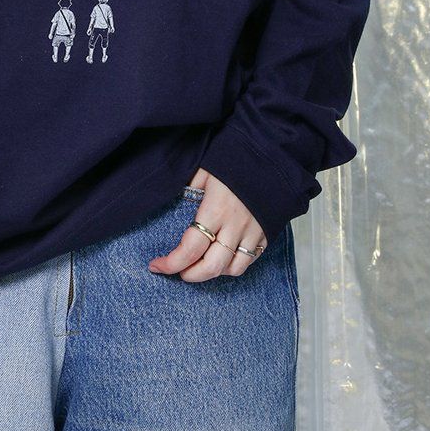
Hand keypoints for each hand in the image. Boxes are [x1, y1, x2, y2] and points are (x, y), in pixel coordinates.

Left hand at [147, 168, 268, 281]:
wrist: (273, 155)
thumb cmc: (235, 157)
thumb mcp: (205, 166)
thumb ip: (188, 184)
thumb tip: (172, 197)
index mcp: (216, 209)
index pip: (191, 248)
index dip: (171, 263)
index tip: (156, 265)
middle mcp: (235, 225)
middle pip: (212, 266)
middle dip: (191, 275)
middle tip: (178, 271)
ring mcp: (253, 231)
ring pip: (233, 268)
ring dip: (214, 272)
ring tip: (200, 264)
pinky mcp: (266, 233)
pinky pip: (250, 259)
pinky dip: (234, 264)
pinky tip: (223, 257)